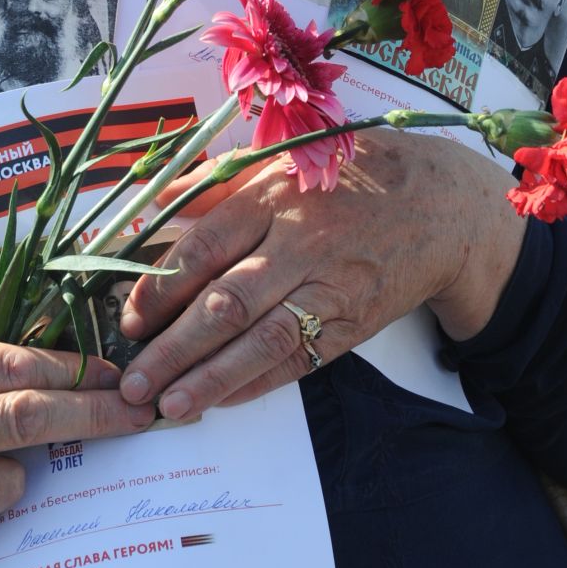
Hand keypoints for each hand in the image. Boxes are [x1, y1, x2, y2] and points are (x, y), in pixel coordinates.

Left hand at [115, 130, 525, 420]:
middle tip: (131, 381)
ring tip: (168, 406)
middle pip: (227, 302)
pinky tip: (220, 401)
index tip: (127, 319)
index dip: (161, 288)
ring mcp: (330, 287)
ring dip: (211, 378)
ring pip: (262, 341)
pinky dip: (257, 384)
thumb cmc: (349, 175)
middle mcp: (299, 243)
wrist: (438, 204)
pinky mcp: (354, 325)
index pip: (205, 247)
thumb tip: (152, 201)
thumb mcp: (282, 161)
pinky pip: (300, 361)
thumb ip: (215, 184)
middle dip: (174, 347)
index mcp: (273, 196)